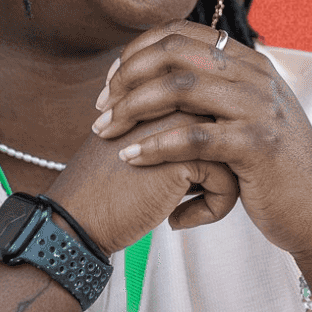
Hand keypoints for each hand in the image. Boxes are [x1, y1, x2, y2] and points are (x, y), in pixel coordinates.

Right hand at [41, 110, 239, 256]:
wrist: (78, 217)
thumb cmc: (107, 188)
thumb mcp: (140, 146)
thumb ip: (172, 132)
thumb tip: (216, 139)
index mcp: (161, 92)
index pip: (214, 119)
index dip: (207, 153)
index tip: (185, 182)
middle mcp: (175, 99)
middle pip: (228, 135)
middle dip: (221, 170)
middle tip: (192, 196)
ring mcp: (182, 123)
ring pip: (233, 155)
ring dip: (219, 189)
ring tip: (186, 207)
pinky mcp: (187, 155)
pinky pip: (227, 181)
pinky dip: (212, 209)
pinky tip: (177, 220)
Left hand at [91, 21, 311, 263]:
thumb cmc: (274, 171)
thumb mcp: (248, 119)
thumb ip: (217, 94)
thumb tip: (164, 77)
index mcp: (250, 63)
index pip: (181, 34)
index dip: (137, 51)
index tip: (110, 82)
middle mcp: (256, 76)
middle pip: (174, 54)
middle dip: (126, 78)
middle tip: (99, 108)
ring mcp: (260, 108)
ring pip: (179, 89)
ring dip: (132, 108)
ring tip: (105, 132)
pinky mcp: (259, 146)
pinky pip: (194, 138)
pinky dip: (154, 146)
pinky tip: (130, 158)